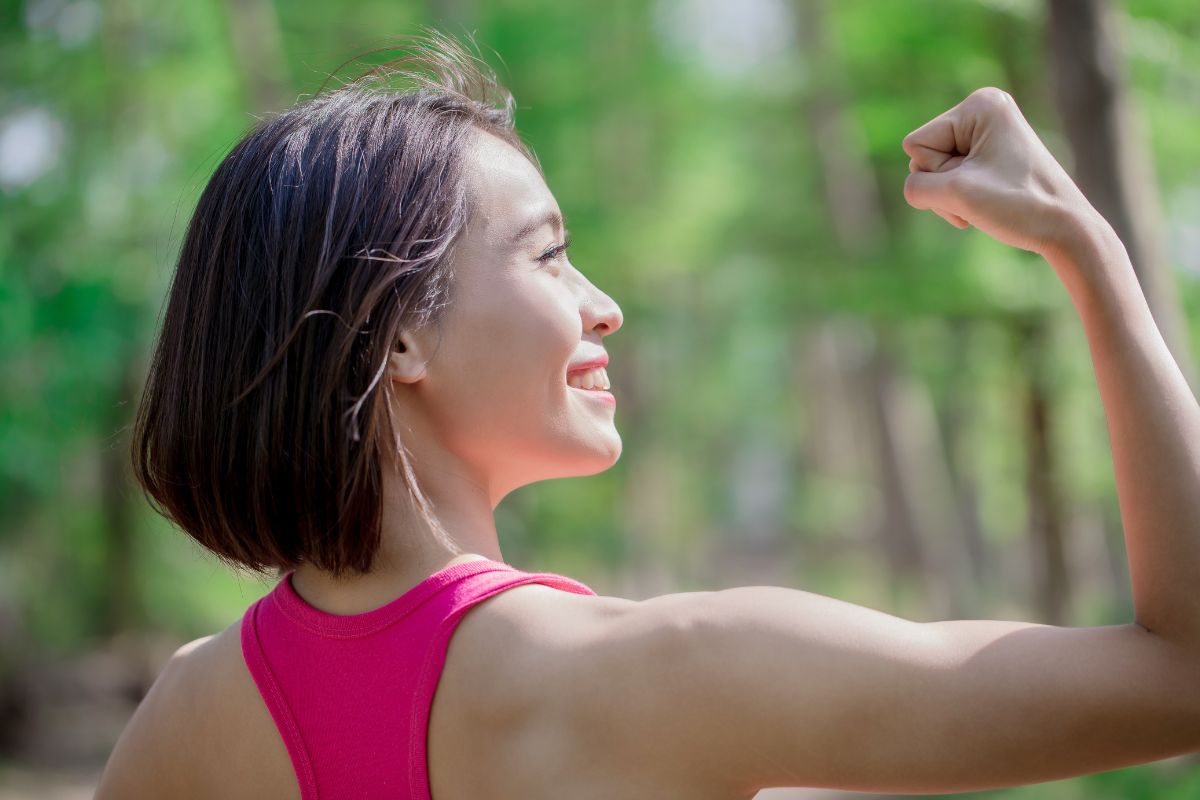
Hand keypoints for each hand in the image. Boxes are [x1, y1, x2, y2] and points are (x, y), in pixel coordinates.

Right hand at [902, 87, 1099, 256]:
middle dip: (944, 186)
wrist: (1065, 228)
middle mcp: (984, 109)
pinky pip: (950, 176)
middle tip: (981, 197)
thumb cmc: (1017, 205)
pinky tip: (987, 202)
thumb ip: (916, 186)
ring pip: (934, 171)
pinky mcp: (991, 152)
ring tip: (986, 202)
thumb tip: (915, 185)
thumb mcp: (954, 194)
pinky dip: (961, 197)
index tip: (978, 181)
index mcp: (980, 105)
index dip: (938, 173)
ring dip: (951, 196)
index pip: (917, 146)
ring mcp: (987, 131)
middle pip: (924, 155)